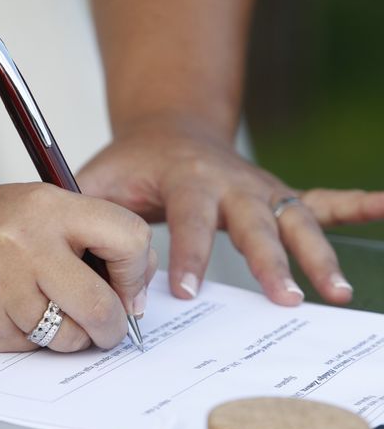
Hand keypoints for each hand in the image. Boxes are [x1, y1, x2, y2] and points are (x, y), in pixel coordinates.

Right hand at [0, 183, 155, 351]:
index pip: (129, 238)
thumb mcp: (34, 210)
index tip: (129, 291)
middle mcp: (28, 240)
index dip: (138, 273)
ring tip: (44, 314)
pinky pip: (31, 347)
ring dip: (69, 337)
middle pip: (103, 305)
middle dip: (112, 327)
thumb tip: (133, 288)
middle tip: (106, 327)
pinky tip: (6, 313)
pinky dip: (30, 339)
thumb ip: (86, 239)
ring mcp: (1, 282)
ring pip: (69, 336)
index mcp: (50, 205)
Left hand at [76, 117, 383, 305]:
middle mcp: (230, 180)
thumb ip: (85, 210)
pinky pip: (319, 199)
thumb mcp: (100, 178)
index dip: (187, 254)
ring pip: (295, 218)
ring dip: (317, 253)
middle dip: (270, 260)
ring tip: (336, 291)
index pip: (189, 217)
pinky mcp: (274, 195)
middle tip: (283, 298)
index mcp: (185, 176)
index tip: (184, 292)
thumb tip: (72, 252)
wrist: (168, 130)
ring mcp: (258, 187)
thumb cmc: (133, 162)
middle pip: (255, 221)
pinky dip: (354, 204)